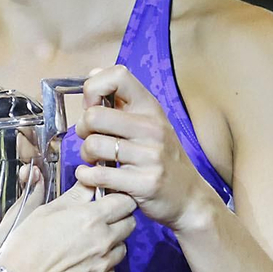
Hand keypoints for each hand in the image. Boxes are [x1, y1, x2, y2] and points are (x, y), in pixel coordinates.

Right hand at [0, 182, 137, 271]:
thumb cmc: (27, 244)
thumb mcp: (47, 211)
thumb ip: (74, 196)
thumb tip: (88, 183)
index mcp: (91, 217)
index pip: (125, 201)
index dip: (118, 197)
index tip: (108, 199)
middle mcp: (104, 239)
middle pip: (130, 223)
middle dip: (119, 218)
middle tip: (101, 219)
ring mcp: (103, 263)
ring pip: (123, 247)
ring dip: (113, 242)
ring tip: (91, 242)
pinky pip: (112, 268)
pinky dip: (104, 262)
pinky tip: (86, 260)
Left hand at [73, 65, 217, 231]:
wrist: (189, 197)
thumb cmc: (163, 159)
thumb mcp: (150, 123)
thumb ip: (122, 101)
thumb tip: (93, 74)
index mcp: (150, 108)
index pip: (118, 75)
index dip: (94, 88)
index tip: (92, 106)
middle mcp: (152, 128)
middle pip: (94, 115)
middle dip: (82, 129)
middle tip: (90, 139)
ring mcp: (150, 156)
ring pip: (93, 145)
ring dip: (86, 156)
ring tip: (96, 160)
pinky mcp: (143, 183)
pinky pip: (99, 175)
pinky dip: (87, 177)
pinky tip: (93, 177)